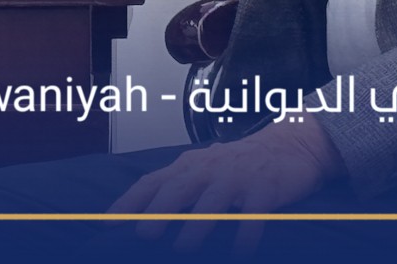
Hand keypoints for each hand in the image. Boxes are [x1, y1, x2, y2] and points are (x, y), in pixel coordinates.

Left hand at [111, 118, 343, 254]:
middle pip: (180, 187)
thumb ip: (177, 189)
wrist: (289, 144)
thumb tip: (142, 220)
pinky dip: (246, 233)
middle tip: (144, 234)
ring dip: (198, 224)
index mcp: (190, 165)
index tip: (107, 224)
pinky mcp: (266, 189)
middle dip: (160, 211)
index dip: (129, 202)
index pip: (152, 182)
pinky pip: (254, 213)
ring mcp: (238, 177)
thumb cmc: (237, 165)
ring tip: (184, 247)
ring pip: (214, 200)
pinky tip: (240, 252)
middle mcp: (210, 168)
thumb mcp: (203, 170)